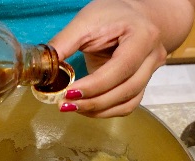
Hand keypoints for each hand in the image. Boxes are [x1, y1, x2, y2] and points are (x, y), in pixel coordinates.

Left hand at [49, 0, 194, 117]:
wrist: (133, 16)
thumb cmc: (110, 15)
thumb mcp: (85, 22)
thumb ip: (64, 43)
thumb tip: (42, 67)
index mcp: (142, 36)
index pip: (121, 68)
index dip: (94, 85)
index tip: (68, 93)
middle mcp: (152, 57)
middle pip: (127, 90)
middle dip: (94, 102)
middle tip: (65, 104)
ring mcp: (150, 73)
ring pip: (128, 103)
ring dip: (98, 110)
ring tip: (72, 107)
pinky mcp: (142, 85)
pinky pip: (126, 106)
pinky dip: (105, 111)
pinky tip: (85, 108)